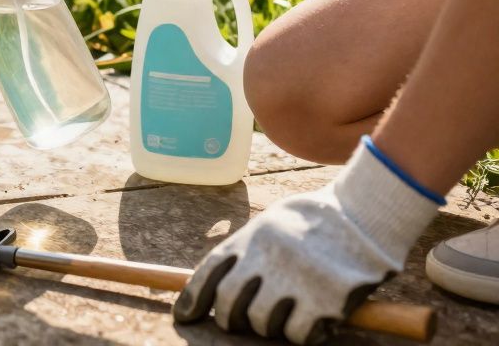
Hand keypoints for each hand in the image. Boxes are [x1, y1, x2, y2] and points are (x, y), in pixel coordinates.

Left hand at [174, 138, 441, 343]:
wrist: (365, 215)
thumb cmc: (314, 221)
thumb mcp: (270, 224)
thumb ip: (246, 250)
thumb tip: (217, 284)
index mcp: (252, 238)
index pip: (209, 272)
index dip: (192, 298)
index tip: (182, 316)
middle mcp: (268, 258)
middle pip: (230, 302)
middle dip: (227, 318)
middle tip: (235, 323)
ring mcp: (296, 280)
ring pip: (262, 322)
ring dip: (267, 325)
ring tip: (281, 314)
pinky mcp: (326, 300)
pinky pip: (298, 333)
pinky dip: (300, 333)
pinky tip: (310, 320)